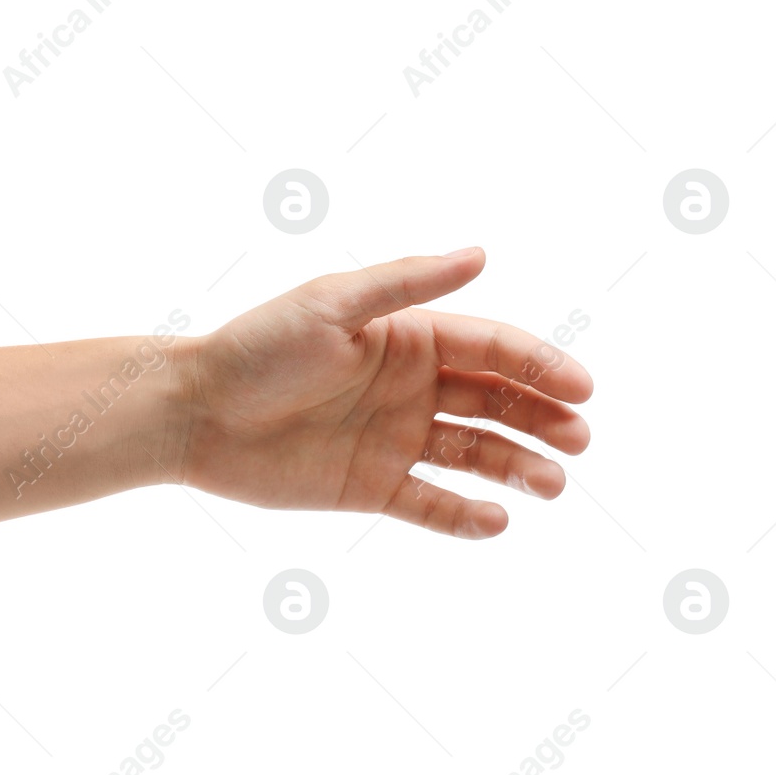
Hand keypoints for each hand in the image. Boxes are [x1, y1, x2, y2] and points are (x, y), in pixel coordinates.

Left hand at [173, 248, 593, 538]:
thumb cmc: (257, 348)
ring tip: (553, 485)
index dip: (539, 366)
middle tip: (579, 439)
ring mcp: (392, 439)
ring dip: (518, 467)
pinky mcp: (369, 487)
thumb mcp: (331, 306)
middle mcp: (409, 387)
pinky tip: (498, 521)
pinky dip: (465, 516)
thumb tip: (480, 253)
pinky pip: (430, 504)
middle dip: (542, 418)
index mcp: (407, 337)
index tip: (581, 389)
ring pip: (474, 454)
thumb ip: (405, 284)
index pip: (491, 348)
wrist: (194, 413)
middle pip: (495, 402)